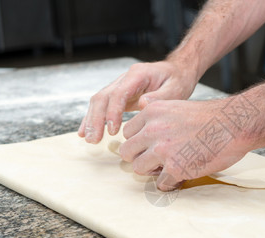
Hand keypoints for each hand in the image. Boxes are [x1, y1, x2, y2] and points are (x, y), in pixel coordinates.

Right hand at [78, 60, 197, 143]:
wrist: (177, 71)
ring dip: (91, 120)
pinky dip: (93, 118)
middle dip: (96, 119)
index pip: (119, 93)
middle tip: (94, 139)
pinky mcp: (120, 95)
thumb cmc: (178, 80)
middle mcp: (125, 78)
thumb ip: (160, 97)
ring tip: (89, 139)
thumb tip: (142, 104)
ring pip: (99, 101)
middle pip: (103, 97)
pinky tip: (86, 132)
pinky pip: (103, 106)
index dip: (113, 112)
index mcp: (138, 74)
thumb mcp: (176, 88)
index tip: (112, 130)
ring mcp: (120, 85)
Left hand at [119, 99, 249, 190]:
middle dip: (140, 157)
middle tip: (156, 160)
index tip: (151, 146)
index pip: (128, 132)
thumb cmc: (211, 117)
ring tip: (169, 167)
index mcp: (152, 112)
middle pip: (127, 152)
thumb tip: (146, 138)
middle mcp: (152, 130)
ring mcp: (162, 150)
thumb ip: (159, 119)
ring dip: (152, 172)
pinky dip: (171, 183)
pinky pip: (161, 184)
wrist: (234, 124)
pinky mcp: (175, 168)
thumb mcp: (177, 107)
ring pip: (138, 169)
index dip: (139, 142)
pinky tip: (183, 174)